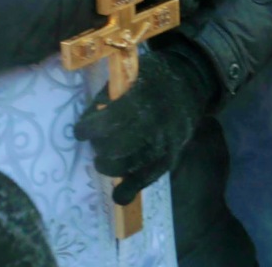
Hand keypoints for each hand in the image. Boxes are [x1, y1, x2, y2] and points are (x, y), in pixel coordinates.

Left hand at [74, 39, 218, 203]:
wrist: (191, 81)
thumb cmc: (152, 78)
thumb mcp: (129, 76)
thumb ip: (107, 99)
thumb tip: (87, 125)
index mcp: (145, 96)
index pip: (113, 119)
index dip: (91, 129)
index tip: (80, 131)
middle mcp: (159, 120)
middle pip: (121, 146)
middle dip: (101, 149)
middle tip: (97, 145)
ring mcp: (169, 140)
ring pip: (134, 165)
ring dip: (112, 167)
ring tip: (104, 162)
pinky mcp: (174, 155)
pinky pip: (150, 177)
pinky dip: (132, 188)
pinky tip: (119, 195)